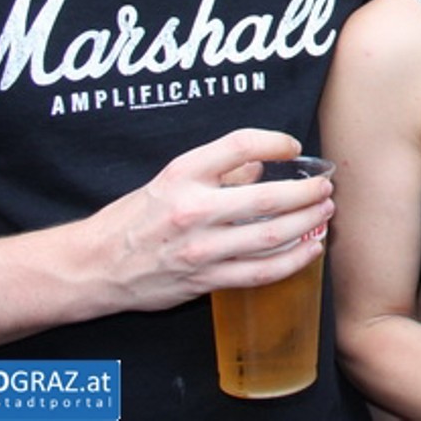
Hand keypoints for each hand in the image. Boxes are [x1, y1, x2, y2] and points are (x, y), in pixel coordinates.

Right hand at [85, 128, 334, 312]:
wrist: (96, 265)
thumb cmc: (135, 218)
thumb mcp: (170, 179)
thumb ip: (218, 170)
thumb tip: (260, 166)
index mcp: (183, 175)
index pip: (239, 146)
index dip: (274, 141)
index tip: (292, 145)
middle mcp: (193, 210)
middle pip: (268, 198)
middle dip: (307, 191)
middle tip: (325, 185)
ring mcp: (202, 249)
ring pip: (272, 237)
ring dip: (308, 223)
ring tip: (325, 210)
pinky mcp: (206, 280)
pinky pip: (261, 272)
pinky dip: (294, 260)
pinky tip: (312, 248)